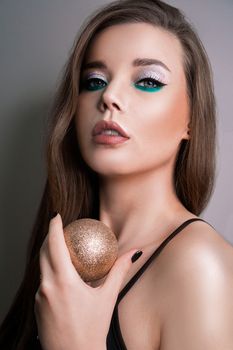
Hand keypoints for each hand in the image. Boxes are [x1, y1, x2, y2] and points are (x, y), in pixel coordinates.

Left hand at [34, 213, 141, 349]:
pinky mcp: (37, 305)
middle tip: (59, 227)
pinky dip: (48, 268)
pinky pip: (41, 279)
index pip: (54, 245)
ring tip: (60, 246)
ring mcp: (39, 297)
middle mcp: (47, 286)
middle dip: (49, 235)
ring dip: (47, 251)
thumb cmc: (92, 330)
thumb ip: (119, 271)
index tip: (56, 215)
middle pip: (43, 252)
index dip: (54, 226)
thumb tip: (133, 253)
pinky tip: (60, 272)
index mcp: (64, 281)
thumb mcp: (107, 298)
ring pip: (40, 266)